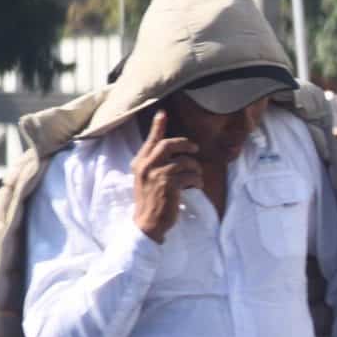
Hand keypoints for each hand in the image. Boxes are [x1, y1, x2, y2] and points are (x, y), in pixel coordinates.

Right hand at [131, 111, 199, 241]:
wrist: (147, 223)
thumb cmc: (151, 200)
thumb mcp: (147, 178)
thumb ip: (155, 163)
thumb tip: (172, 151)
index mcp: (140, 163)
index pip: (151, 141)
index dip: (157, 126)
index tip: (163, 113)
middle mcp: (146, 165)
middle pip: (168, 145)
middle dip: (185, 144)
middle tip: (195, 149)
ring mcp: (157, 174)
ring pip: (185, 162)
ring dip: (195, 169)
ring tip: (196, 178)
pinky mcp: (169, 184)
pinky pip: (191, 176)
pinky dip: (197, 181)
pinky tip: (194, 188)